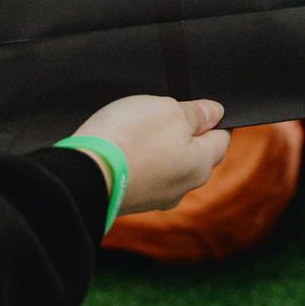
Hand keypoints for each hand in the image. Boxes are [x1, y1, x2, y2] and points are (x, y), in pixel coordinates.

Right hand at [69, 94, 230, 216]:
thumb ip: (196, 113)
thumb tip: (216, 113)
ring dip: (157, 145)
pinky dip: (137, 158)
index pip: (221, 139)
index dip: (213, 119)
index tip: (201, 107)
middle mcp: (182, 187)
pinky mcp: (131, 198)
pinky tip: (123, 145)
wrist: (83, 173)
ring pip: (166, 164)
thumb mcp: (170, 110)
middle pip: (193, 153)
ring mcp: (154, 197)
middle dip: (183, 131)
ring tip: (137, 126)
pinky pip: (143, 173)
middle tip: (163, 111)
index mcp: (200, 165)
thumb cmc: (130, 139)